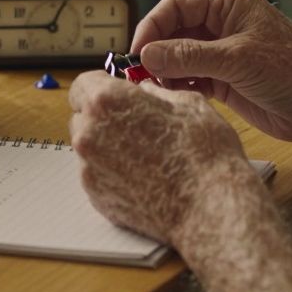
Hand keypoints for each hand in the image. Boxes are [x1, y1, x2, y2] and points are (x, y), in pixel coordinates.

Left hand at [68, 70, 262, 245]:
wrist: (209, 207)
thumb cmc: (203, 152)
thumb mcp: (188, 103)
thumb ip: (155, 93)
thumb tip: (145, 92)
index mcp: (107, 101)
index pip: (82, 85)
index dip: (101, 88)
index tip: (117, 95)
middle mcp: (89, 133)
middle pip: (83, 118)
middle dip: (103, 118)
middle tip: (136, 126)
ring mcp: (89, 168)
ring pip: (89, 148)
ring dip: (107, 147)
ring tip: (145, 157)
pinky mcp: (95, 197)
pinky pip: (98, 175)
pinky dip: (113, 173)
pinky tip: (143, 178)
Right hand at [133, 0, 291, 142]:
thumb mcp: (237, 59)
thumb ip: (189, 56)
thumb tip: (148, 54)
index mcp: (228, 3)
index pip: (176, 7)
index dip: (152, 27)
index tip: (136, 51)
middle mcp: (222, 24)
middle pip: (172, 32)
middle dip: (154, 52)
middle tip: (138, 75)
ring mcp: (221, 52)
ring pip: (177, 57)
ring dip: (163, 72)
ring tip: (153, 89)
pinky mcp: (223, 79)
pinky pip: (189, 78)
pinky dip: (176, 86)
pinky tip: (169, 96)